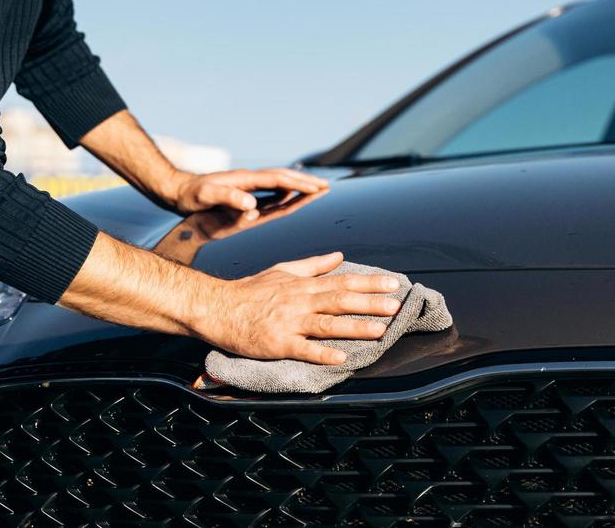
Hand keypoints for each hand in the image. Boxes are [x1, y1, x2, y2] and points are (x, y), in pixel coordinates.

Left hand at [167, 167, 328, 218]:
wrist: (178, 190)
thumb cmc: (192, 195)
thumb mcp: (207, 196)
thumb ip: (228, 198)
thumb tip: (252, 205)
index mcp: (245, 180)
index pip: (277, 181)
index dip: (298, 185)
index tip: (317, 188)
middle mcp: (250, 181)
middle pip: (283, 179)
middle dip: (305, 183)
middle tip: (327, 186)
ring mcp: (248, 186)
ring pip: (280, 185)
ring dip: (299, 187)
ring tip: (318, 189)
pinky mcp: (244, 193)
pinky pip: (270, 194)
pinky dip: (285, 193)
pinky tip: (292, 195)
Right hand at [191, 251, 401, 364]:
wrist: (217, 308)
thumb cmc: (250, 291)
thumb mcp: (282, 270)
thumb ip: (313, 265)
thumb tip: (339, 256)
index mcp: (303, 285)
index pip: (343, 281)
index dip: (370, 282)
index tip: (393, 284)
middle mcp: (300, 301)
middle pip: (341, 300)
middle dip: (371, 303)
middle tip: (396, 306)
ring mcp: (289, 322)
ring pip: (328, 324)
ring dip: (356, 327)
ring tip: (380, 331)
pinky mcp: (277, 343)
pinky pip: (303, 349)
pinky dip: (322, 353)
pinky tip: (341, 358)